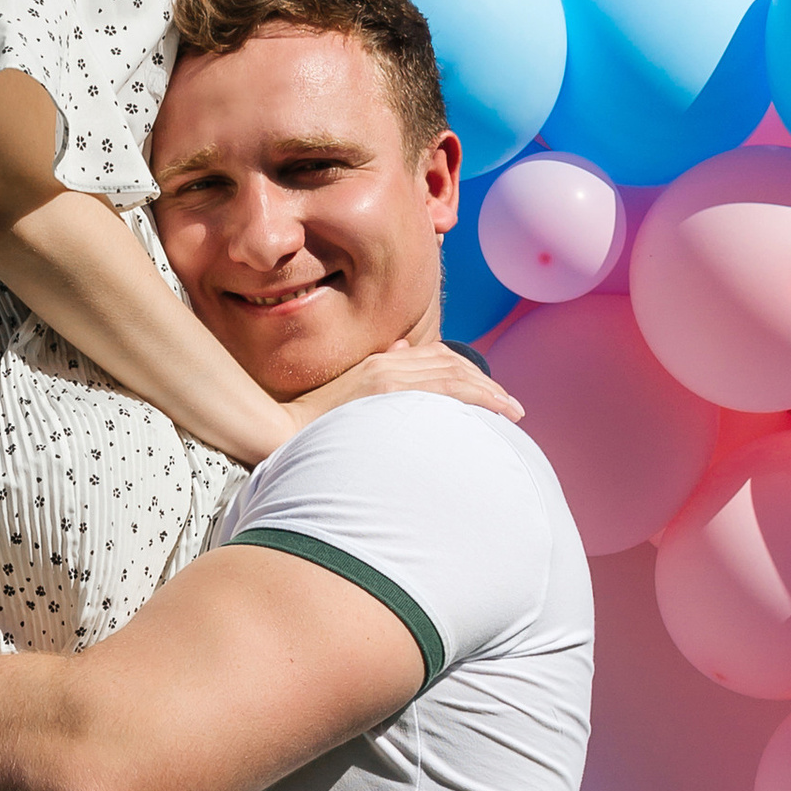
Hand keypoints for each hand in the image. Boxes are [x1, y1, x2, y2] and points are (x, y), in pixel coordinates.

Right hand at [277, 334, 523, 434]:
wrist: (278, 433)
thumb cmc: (311, 431)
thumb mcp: (348, 403)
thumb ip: (377, 382)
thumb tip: (402, 356)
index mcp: (380, 363)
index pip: (437, 359)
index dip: (469, 374)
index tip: (490, 395)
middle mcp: (387, 361)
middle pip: (450, 363)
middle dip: (485, 384)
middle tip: (511, 407)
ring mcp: (386, 373)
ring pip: (453, 372)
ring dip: (488, 391)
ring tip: (512, 411)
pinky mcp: (383, 387)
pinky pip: (442, 386)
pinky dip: (475, 394)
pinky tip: (495, 409)